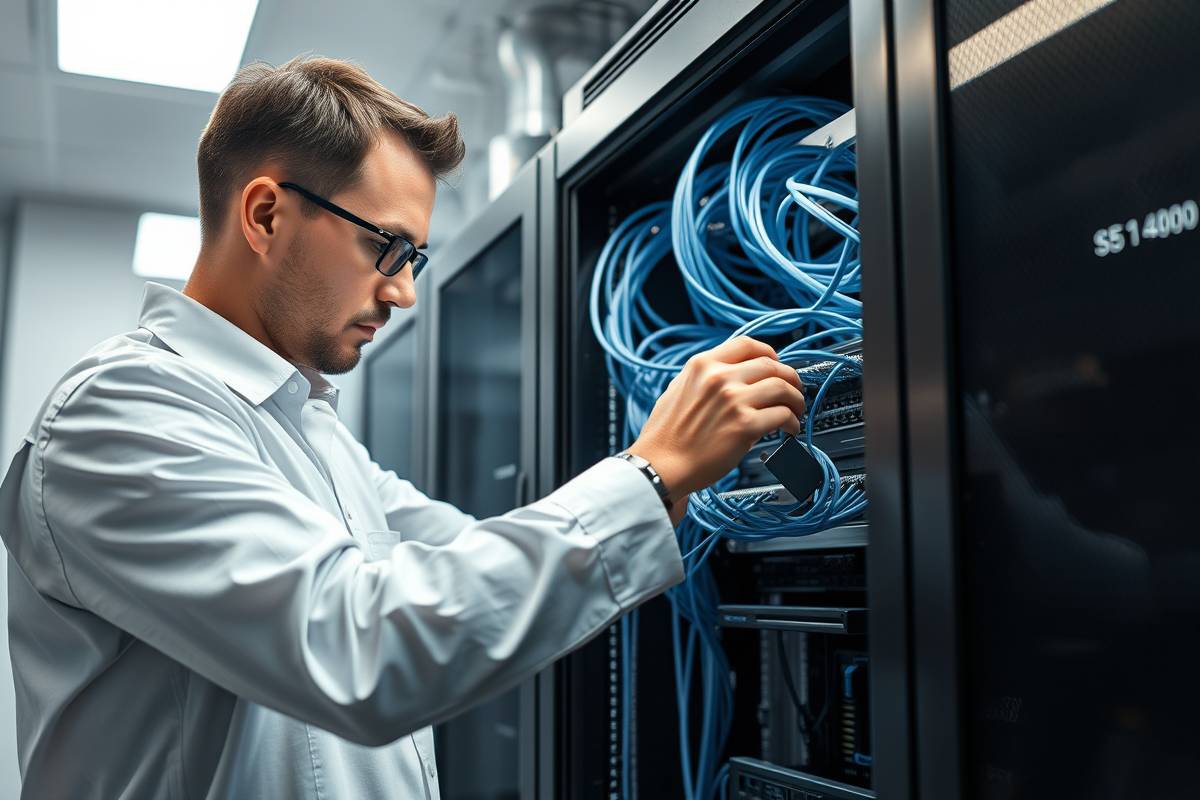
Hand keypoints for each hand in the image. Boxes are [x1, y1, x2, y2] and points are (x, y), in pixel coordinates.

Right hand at [626, 336, 805, 501]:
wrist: (660, 465)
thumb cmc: (665, 436)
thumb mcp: (677, 390)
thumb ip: (703, 378)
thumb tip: (730, 374)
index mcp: (703, 365)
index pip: (747, 344)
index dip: (769, 353)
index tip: (776, 364)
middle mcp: (720, 378)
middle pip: (771, 365)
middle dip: (789, 377)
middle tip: (793, 390)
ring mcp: (734, 400)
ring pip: (783, 387)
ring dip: (796, 399)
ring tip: (795, 411)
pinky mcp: (745, 426)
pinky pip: (783, 416)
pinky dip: (792, 423)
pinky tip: (789, 430)